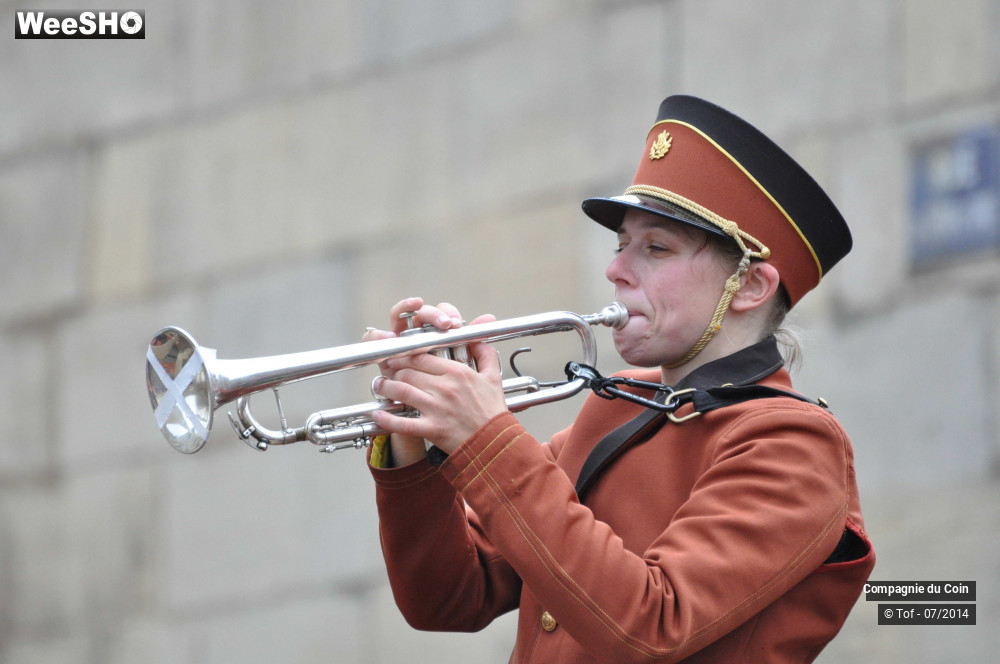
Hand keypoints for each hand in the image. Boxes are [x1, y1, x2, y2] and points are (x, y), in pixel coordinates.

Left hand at [362, 298, 502, 463]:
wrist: (495, 442)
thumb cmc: (492, 412)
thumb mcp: (493, 378)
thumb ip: (486, 354)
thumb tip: (478, 339)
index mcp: (457, 372)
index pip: (422, 356)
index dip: (405, 353)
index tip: (398, 353)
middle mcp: (444, 388)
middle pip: (407, 371)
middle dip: (392, 368)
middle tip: (386, 368)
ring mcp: (436, 408)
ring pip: (401, 390)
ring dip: (385, 386)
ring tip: (379, 385)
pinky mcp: (431, 429)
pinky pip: (403, 423)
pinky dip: (387, 419)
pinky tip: (378, 415)